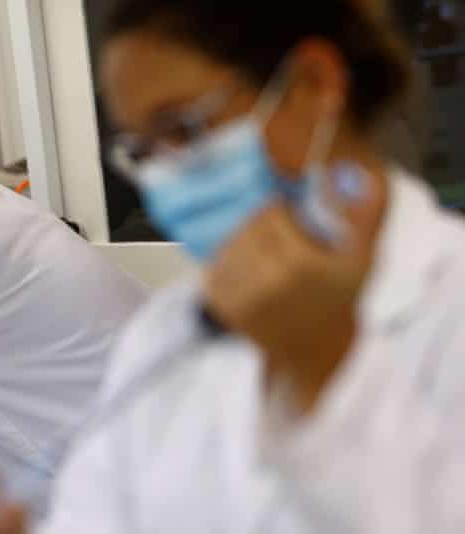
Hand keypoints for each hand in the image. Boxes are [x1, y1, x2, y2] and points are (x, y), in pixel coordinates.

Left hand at [205, 174, 383, 411]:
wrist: (316, 348)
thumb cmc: (339, 296)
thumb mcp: (364, 257)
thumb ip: (369, 215)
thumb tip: (367, 177)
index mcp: (301, 262)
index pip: (270, 214)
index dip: (281, 213)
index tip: (291, 223)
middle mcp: (268, 280)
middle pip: (247, 229)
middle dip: (261, 228)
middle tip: (278, 242)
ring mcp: (244, 297)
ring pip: (229, 247)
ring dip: (243, 246)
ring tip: (264, 259)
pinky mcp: (227, 309)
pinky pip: (215, 271)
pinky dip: (227, 268)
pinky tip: (248, 276)